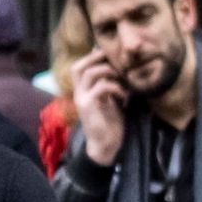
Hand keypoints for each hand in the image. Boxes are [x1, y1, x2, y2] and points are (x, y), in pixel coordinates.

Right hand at [70, 50, 127, 166]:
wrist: (104, 146)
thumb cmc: (109, 125)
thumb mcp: (109, 102)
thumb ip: (108, 88)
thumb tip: (119, 72)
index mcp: (82, 92)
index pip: (78, 68)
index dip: (90, 58)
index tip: (107, 54)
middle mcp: (79, 93)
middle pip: (78, 67)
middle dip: (95, 58)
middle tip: (112, 58)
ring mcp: (82, 99)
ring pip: (89, 74)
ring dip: (107, 71)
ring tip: (120, 77)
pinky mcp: (89, 106)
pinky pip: (101, 87)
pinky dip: (115, 87)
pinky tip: (124, 95)